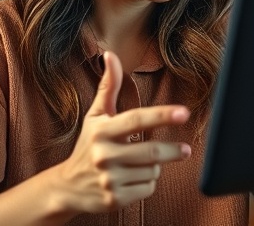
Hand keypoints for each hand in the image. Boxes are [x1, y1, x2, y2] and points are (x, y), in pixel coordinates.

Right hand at [50, 52, 190, 215]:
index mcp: (101, 131)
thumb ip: (108, 86)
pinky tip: (134, 179)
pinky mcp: (114, 199)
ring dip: (155, 167)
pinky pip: (147, 189)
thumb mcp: (95, 116)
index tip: (183, 113)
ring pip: (152, 171)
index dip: (161, 115)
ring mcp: (109, 179)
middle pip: (152, 151)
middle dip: (173, 151)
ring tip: (142, 163)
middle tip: (185, 149)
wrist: (68, 187)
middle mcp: (104, 155)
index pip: (136, 119)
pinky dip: (148, 183)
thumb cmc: (87, 145)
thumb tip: (110, 55)